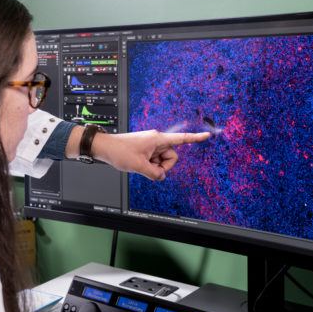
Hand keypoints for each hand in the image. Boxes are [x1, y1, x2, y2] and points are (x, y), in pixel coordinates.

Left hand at [91, 130, 211, 180]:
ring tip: (140, 165)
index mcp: (157, 139)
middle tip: (148, 168)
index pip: (181, 139)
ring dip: (154, 166)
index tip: (207, 135)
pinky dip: (149, 165)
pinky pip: (154, 160)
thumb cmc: (120, 151)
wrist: (104, 147)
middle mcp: (156, 140)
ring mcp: (150, 145)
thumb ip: (155, 174)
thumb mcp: (139, 167)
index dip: (195, 138)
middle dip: (163, 166)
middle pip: (171, 157)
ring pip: (162, 160)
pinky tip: (138, 164)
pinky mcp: (145, 149)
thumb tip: (161, 176)